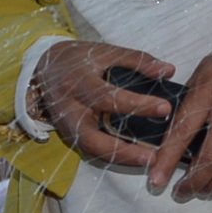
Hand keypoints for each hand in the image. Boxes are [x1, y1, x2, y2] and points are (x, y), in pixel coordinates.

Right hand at [30, 40, 181, 169]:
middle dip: (123, 150)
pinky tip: (136, 157)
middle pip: (93, 138)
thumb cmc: (77, 59)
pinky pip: (93, 150)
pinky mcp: (70, 135)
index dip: (137, 104)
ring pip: (92, 150)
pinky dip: (114, 155)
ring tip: (150, 161)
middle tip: (154, 156)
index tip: (165, 108)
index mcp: (78, 83)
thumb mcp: (104, 51)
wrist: (43, 67)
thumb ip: (136, 60)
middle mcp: (69, 109)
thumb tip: (168, 71)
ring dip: (121, 159)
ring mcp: (67, 126)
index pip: (108, 97)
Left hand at [149, 18, 211, 199]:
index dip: (167, 159)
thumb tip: (178, 124)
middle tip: (182, 192)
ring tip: (206, 192)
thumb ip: (194, 96)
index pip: (182, 132)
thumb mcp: (208, 67)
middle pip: (210, 159)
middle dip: (193, 183)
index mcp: (208, 91)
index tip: (156, 179)